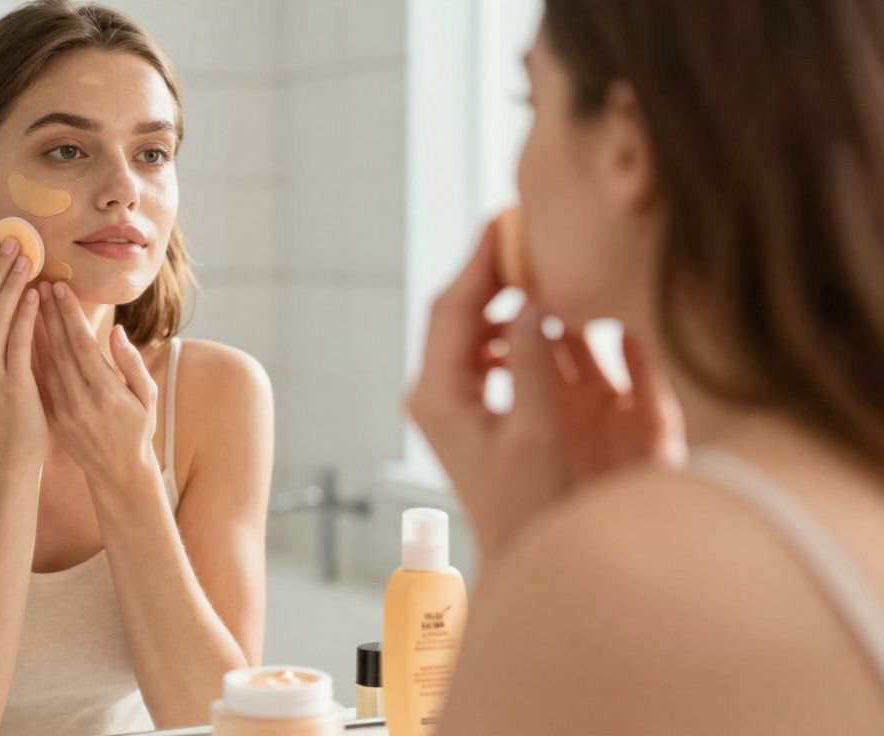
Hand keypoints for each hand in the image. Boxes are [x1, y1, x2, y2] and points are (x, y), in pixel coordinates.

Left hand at [32, 281, 159, 487]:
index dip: (68, 313)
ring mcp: (64, 410)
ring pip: (43, 362)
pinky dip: (29, 355)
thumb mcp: (147, 396)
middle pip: (58, 348)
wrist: (119, 473)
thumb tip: (114, 331)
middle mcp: (81, 399)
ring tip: (25, 300)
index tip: (59, 286)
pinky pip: (39, 380)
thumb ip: (131, 363)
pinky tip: (21, 334)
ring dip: (33, 329)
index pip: (82, 344)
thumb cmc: (139, 429)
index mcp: (107, 391)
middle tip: (37, 281)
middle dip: (47, 312)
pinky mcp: (53, 417)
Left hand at [403, 219, 682, 562]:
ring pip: (462, 328)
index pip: (453, 308)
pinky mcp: (455, 407)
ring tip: (535, 266)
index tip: (505, 218)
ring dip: (496, 298)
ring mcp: (438, 400)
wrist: (517, 549)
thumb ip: (532, 364)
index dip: (481, 261)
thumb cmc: (529, 503)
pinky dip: (501, 328)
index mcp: (437, 395)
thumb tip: (534, 301)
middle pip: (452, 311)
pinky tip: (532, 321)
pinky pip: (473, 350)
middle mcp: (428, 393)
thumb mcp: (536, 431)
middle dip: (488, 270)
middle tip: (523, 229)